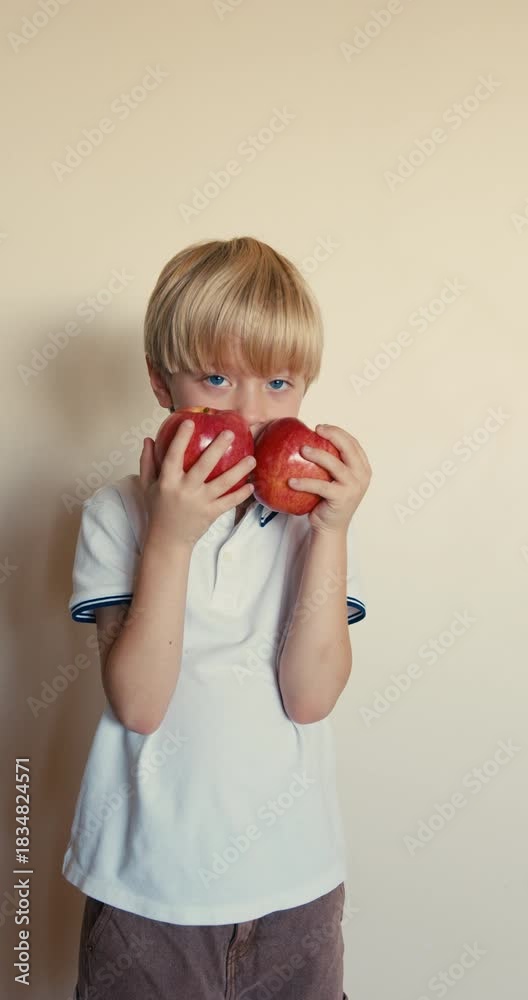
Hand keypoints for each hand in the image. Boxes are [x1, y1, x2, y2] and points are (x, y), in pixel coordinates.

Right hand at [139, 421, 255, 549]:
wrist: (167, 540)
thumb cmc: (157, 509)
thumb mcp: (146, 486)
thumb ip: (147, 462)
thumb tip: (149, 439)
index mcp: (167, 482)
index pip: (173, 456)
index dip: (180, 439)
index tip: (189, 421)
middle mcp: (184, 490)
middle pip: (203, 466)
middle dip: (217, 448)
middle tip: (230, 433)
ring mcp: (199, 503)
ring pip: (222, 484)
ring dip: (239, 471)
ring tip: (252, 459)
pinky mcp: (210, 514)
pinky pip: (229, 502)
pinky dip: (241, 495)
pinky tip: (251, 485)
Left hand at [289, 424, 371, 534]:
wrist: (330, 528)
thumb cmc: (327, 500)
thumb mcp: (335, 478)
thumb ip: (332, 462)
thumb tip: (308, 439)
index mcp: (363, 468)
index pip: (353, 443)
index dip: (338, 431)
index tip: (320, 427)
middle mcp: (362, 476)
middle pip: (348, 448)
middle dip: (333, 435)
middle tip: (315, 430)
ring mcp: (353, 487)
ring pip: (335, 465)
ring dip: (318, 454)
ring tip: (302, 450)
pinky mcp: (341, 498)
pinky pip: (321, 486)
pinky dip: (305, 483)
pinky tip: (290, 481)